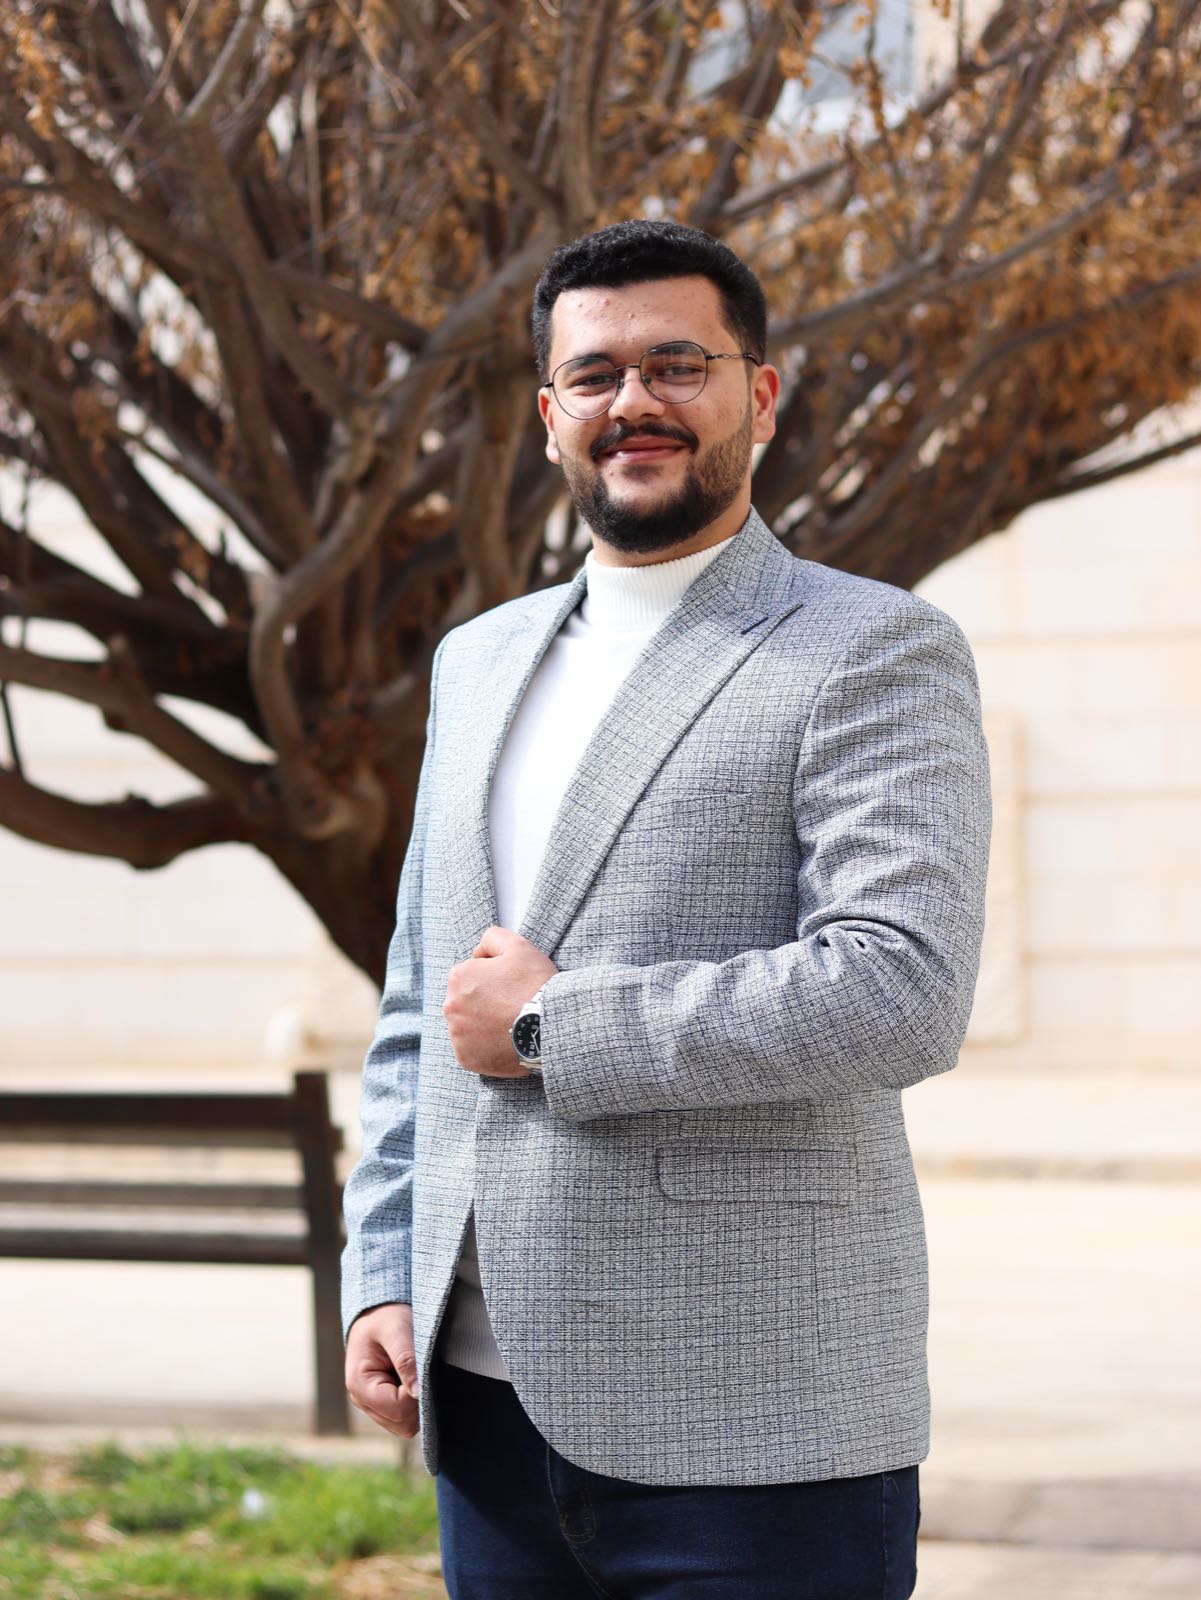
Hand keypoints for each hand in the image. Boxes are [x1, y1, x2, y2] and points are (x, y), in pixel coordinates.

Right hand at [345, 1302, 419, 1437]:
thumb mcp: (396, 1329)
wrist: (378, 1312)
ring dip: (416, 1404)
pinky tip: (413, 1380)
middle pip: (401, 1424)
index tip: (423, 1371)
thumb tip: (418, 1393)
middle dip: (417, 1403)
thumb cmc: (385, 1316)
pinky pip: (404, 1417)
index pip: (398, 1410)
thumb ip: (406, 1360)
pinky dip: (414, 1403)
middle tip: (422, 1372)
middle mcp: (362, 1400)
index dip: (417, 1396)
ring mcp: (372, 1404)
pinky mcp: (383, 1403)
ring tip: (415, 1374)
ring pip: (404, 1425)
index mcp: (360, 1384)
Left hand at [443, 925, 556, 1077]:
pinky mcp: (467, 1058)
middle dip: (486, 1001)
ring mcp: (458, 1035)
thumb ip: (492, 937)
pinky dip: (487, 1046)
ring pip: (469, 1025)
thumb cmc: (535, 985)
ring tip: (511, 1023)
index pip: (472, 974)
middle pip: (468, 1000)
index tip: (511, 985)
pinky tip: (506, 1040)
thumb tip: (479, 951)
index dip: (494, 977)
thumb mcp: (518, 946)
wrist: (551, 1027)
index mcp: (459, 978)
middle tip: (513, 1004)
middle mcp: (451, 1007)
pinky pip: (474, 1050)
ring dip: (484, 1024)